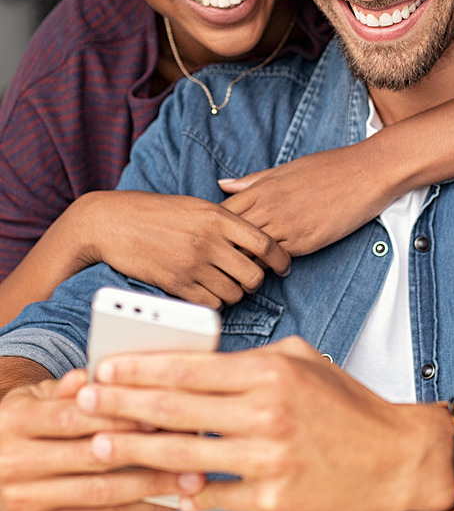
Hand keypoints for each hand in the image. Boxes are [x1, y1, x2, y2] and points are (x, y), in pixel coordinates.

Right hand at [0, 369, 186, 510]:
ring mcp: (25, 500)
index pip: (72, 418)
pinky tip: (165, 498)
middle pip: (91, 457)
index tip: (156, 413)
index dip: (116, 416)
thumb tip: (91, 375)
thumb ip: (67, 388)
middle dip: (144, 451)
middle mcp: (15, 464)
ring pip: (99, 492)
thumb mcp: (36, 395)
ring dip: (150, 484)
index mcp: (15, 422)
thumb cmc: (26, 423)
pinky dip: (137, 508)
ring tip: (188, 475)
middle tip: (186, 444)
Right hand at [69, 191, 290, 307]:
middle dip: (255, 281)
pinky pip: (210, 304)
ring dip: (234, 293)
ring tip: (224, 284)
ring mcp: (192, 264)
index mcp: (218, 217)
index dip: (280, 259)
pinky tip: (207, 293)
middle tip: (248, 279)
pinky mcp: (176, 284)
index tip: (283, 266)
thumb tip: (254, 241)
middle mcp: (208, 241)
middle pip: (253, 274)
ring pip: (234, 293)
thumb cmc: (156, 212)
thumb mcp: (196, 206)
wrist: (114, 222)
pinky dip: (214, 302)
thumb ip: (225, 222)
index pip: (265, 243)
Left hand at [76, 338, 453, 510]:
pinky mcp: (274, 500)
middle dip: (123, 405)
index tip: (106, 368)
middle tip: (86, 403)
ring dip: (137, 449)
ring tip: (104, 443)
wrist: (396, 454)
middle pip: (177, 409)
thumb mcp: (302, 359)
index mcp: (271, 372)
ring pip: (186, 454)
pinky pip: (215, 496)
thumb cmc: (348, 405)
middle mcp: (267, 412)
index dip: (140, 369)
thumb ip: (250, 360)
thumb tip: (199, 365)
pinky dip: (183, 491)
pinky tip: (158, 486)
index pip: (190, 368)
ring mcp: (269, 459)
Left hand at [219, 140, 393, 256]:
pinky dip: (270, 265)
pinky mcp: (305, 241)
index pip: (223, 214)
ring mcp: (287, 225)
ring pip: (251, 252)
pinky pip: (277, 259)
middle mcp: (270, 207)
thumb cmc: (329, 167)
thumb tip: (223, 185)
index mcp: (262, 188)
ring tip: (244, 270)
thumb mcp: (286, 169)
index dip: (216, 229)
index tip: (218, 237)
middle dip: (225, 250)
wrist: (366, 173)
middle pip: (231, 236)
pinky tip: (271, 267)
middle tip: (223, 261)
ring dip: (246, 262)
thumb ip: (253, 181)